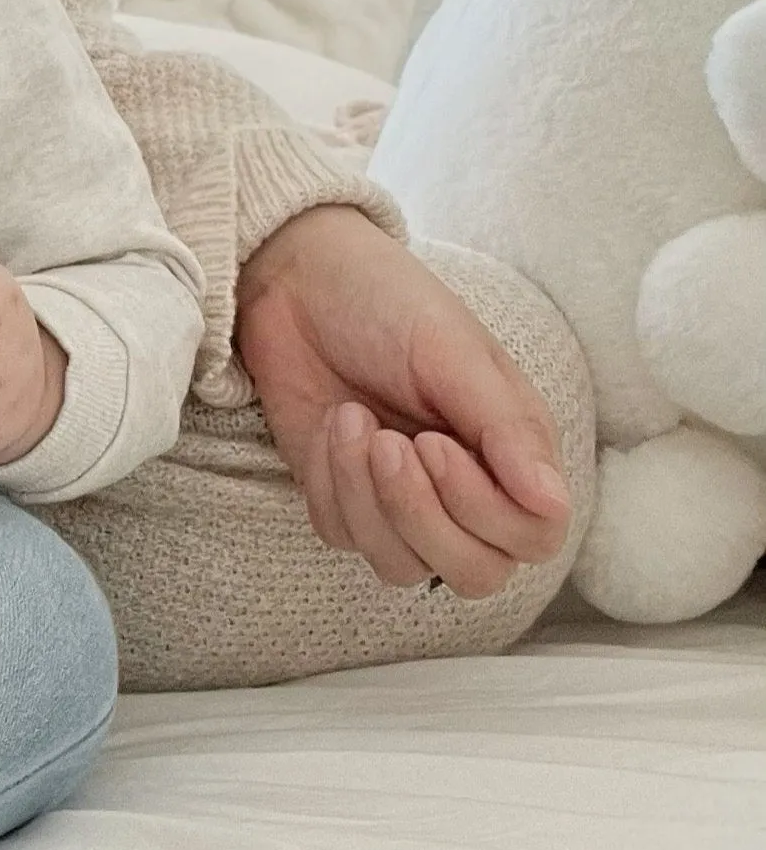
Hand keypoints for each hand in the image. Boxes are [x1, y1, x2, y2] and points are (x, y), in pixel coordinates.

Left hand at [236, 206, 572, 595]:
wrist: (295, 277)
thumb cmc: (385, 300)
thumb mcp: (451, 350)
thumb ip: (507, 429)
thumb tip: (552, 505)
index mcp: (513, 449)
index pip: (533, 536)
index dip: (482, 508)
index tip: (432, 443)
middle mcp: (466, 486)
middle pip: (475, 572)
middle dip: (421, 516)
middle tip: (388, 442)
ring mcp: (401, 498)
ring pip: (403, 566)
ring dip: (367, 500)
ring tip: (351, 420)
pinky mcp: (343, 496)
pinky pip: (342, 536)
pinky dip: (330, 487)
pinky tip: (330, 426)